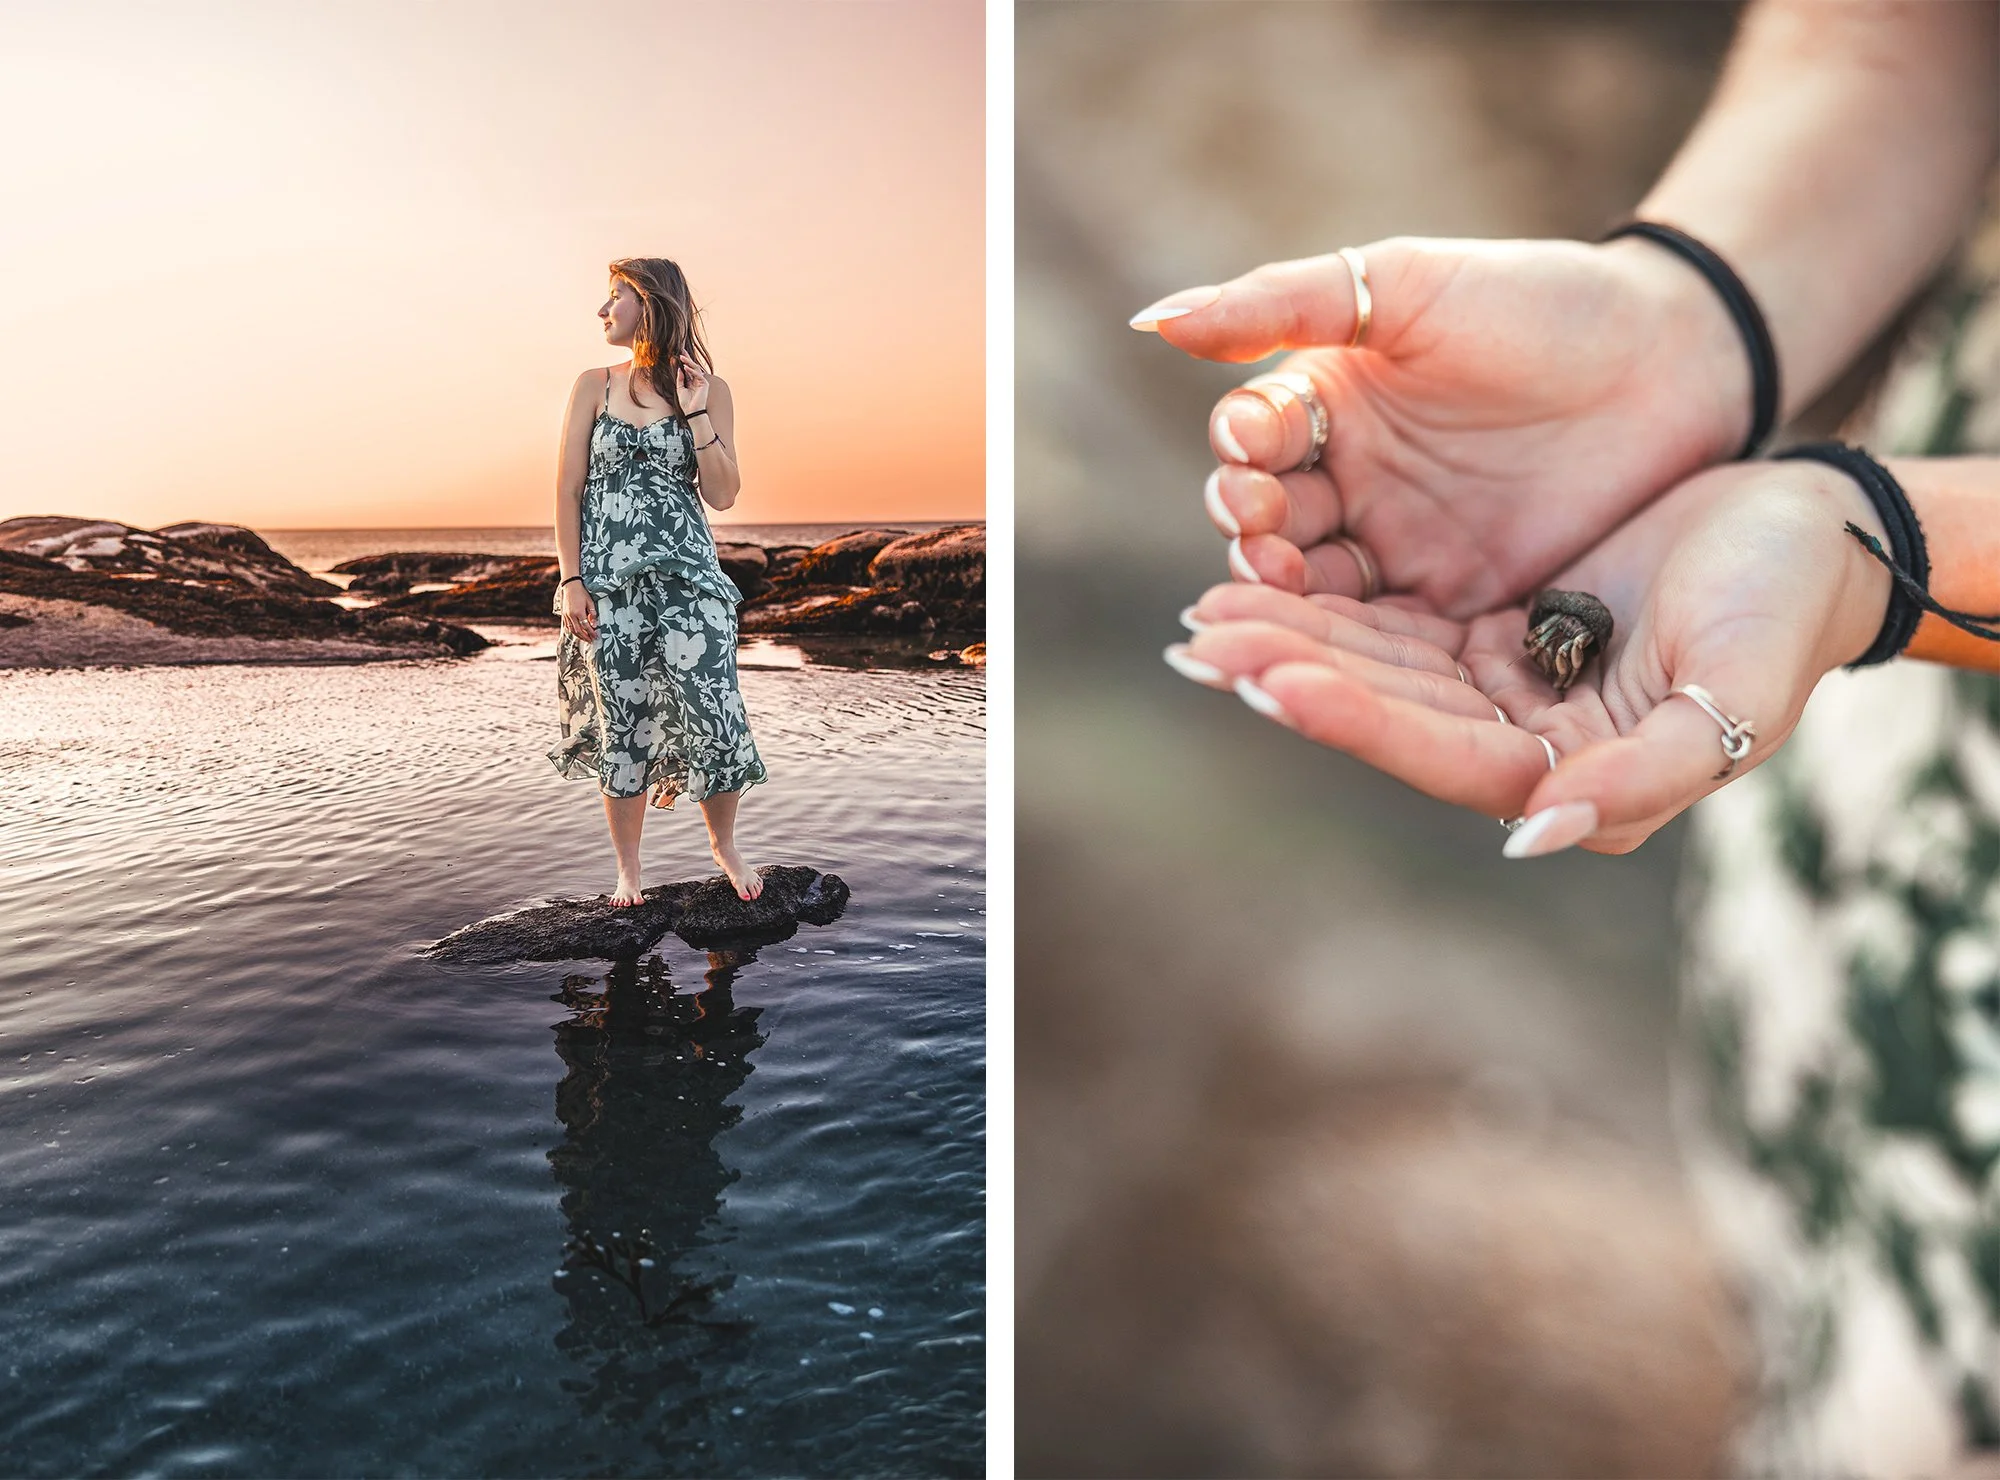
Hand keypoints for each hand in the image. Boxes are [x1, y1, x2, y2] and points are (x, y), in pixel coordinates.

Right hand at [561, 583, 597, 642]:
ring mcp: (566, 615)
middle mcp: (571, 615)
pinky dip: (573, 631)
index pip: (586, 626)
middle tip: (591, 640)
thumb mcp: (590, 602)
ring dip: (579, 636)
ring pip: (572, 630)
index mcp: (579, 612)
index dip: (591, 633)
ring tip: (585, 639)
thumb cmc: (582, 593)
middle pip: (578, 631)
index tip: (596, 637)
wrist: (570, 586)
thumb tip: (595, 624)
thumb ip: (592, 614)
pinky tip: (577, 633)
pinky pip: (567, 626)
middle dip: (585, 637)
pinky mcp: (564, 615)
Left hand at [675, 358, 709, 417]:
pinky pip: (698, 375)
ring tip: (682, 357)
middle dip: (687, 358)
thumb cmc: (686, 403)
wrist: (691, 411)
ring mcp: (701, 381)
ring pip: (696, 369)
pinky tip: (685, 367)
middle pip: (692, 366)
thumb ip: (680, 379)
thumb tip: (679, 369)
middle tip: (682, 351)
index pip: (688, 369)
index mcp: (691, 381)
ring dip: (688, 362)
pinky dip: (691, 371)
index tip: (679, 354)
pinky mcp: (704, 384)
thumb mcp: (679, 388)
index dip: (684, 362)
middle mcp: (697, 380)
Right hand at [1134, 236, 1755, 619]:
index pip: (1256, 442)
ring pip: (1316, 591)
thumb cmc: (1538, 302)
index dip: (1244, 453)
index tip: (1250, 453)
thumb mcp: (1407, 286)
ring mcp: (1397, 552)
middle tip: (1256, 539)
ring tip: (1271, 603)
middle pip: (1270, 526)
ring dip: (1285, 604)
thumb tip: (1152, 321)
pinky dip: (1348, 651)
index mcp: (1324, 406)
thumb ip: (1281, 303)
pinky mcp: (1452, 609)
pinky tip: (1328, 658)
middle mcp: (1346, 486)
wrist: (1677, 358)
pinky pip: (1385, 639)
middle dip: (1252, 537)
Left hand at [1168, 459, 1891, 854]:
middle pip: (1388, 713)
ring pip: (1376, 667)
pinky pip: (1393, 621)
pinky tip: (1262, 579)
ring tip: (1208, 616)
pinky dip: (1329, 604)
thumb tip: (1534, 833)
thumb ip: (1641, 778)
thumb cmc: (1786, 609)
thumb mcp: (1733, 698)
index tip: (1270, 683)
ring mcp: (1501, 690)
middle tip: (1201, 641)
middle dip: (1293, 675)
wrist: (1812, 529)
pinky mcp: (1491, 634)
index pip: (1441, 754)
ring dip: (1294, 641)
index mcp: (1573, 778)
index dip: (1356, 721)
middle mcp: (1523, 747)